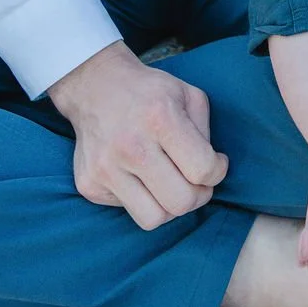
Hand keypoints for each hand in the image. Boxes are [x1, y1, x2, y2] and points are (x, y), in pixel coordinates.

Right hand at [48, 42, 228, 228]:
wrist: (96, 87)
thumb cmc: (150, 92)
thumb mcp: (188, 94)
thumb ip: (204, 133)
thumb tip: (210, 170)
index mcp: (160, 118)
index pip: (202, 169)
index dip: (217, 172)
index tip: (216, 164)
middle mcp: (130, 146)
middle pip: (180, 202)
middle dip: (199, 196)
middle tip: (198, 182)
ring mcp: (106, 169)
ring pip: (154, 219)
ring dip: (170, 207)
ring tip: (173, 186)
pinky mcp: (89, 184)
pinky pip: (128, 210)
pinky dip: (142, 199)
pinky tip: (141, 176)